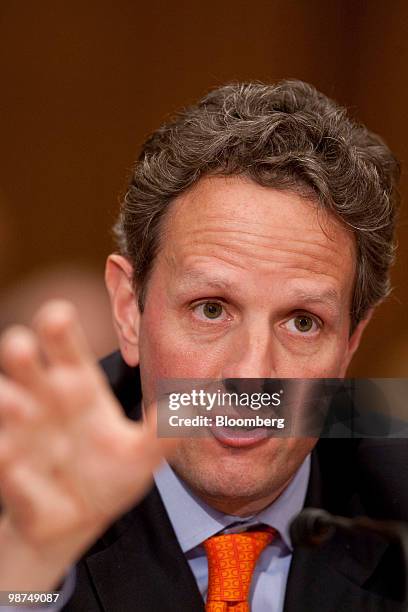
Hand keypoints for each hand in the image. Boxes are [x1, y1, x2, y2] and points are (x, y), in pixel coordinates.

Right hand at [0, 300, 174, 589]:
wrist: (80, 516)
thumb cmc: (109, 471)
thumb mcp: (141, 453)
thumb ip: (162, 434)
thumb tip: (194, 410)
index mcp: (76, 386)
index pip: (64, 347)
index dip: (59, 328)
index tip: (59, 314)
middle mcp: (43, 400)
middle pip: (24, 363)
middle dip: (19, 351)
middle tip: (24, 346)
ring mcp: (22, 433)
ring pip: (5, 404)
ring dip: (8, 403)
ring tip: (19, 405)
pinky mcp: (12, 472)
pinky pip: (5, 461)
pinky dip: (8, 460)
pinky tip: (15, 461)